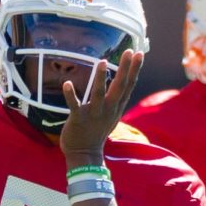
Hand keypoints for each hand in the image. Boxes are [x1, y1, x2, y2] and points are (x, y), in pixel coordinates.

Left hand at [58, 51, 144, 165]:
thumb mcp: (112, 114)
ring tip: (102, 62)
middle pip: (119, 86)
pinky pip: (74, 106)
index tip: (139, 53)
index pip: (128, 85)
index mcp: (116, 107)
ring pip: (98, 94)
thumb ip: (117, 98)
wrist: (85, 154)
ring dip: (100, 78)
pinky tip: (67, 84)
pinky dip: (70, 95)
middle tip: (129, 51)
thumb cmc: (97, 131)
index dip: (134, 69)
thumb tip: (124, 81)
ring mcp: (94, 114)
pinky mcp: (78, 119)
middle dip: (125, 69)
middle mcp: (108, 109)